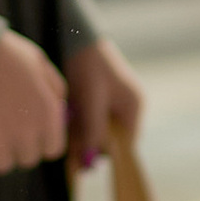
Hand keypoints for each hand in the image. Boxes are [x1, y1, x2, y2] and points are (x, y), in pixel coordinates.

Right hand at [0, 30, 68, 174]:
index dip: (39, 141)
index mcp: (47, 115)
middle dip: (16, 146)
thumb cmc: (3, 52)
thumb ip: (54, 89)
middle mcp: (26, 133)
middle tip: (0, 125)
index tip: (25, 130)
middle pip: (26, 160)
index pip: (51, 150)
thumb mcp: (40, 63)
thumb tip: (60, 111)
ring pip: (0, 165)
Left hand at [64, 37, 143, 171]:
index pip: (125, 145)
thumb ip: (94, 131)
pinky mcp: (98, 101)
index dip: (106, 155)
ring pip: (99, 133)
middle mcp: (126, 109)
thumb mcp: (92, 100)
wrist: (76, 37)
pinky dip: (78, 125)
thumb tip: (92, 163)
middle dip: (90, 145)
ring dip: (82, 135)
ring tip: (66, 131)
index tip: (84, 163)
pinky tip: (66, 121)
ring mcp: (113, 105)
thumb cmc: (88, 66)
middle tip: (70, 147)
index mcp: (133, 107)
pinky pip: (90, 122)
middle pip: (111, 140)